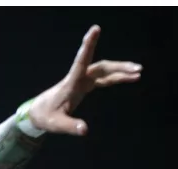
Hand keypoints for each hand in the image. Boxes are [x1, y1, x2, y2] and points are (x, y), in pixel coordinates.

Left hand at [24, 25, 141, 135]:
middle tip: (138, 68)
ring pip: (104, 71)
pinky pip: (103, 78)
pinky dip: (116, 78)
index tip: (95, 29)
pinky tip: (130, 78)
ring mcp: (82, 80)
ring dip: (120, 70)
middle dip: (119, 66)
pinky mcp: (84, 85)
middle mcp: (77, 78)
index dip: (88, 46)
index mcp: (70, 84)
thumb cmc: (46, 117)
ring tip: (138, 73)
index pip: (80, 61)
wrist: (38, 113)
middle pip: (101, 67)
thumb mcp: (57, 124)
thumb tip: (85, 130)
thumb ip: (71, 126)